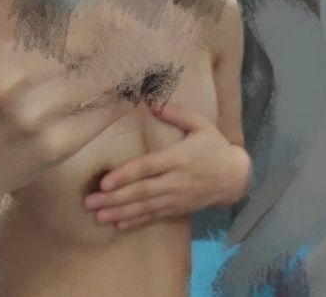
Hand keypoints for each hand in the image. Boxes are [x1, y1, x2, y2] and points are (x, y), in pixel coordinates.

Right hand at [0, 0, 132, 207]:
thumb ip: (15, 10)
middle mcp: (6, 76)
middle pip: (82, 29)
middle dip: (119, 15)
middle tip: (143, 5)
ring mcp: (32, 113)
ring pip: (104, 69)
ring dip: (132, 52)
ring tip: (154, 39)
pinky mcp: (57, 144)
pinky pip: (107, 107)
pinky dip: (127, 90)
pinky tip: (138, 80)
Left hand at [84, 103, 250, 228]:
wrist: (234, 176)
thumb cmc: (214, 146)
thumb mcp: (200, 124)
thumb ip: (176, 113)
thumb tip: (153, 101)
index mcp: (178, 158)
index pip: (148, 168)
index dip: (126, 175)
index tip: (105, 181)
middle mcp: (175, 180)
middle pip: (141, 191)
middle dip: (114, 198)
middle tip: (90, 202)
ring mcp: (176, 197)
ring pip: (145, 207)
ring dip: (120, 212)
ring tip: (98, 216)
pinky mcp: (178, 208)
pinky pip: (154, 216)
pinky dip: (136, 220)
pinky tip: (119, 224)